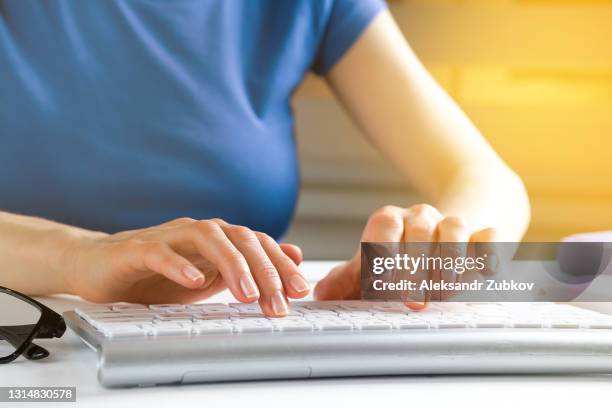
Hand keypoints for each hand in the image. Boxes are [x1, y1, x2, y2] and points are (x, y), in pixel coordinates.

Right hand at [62, 218, 309, 316]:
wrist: (100, 267)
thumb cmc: (156, 274)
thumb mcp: (211, 275)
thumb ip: (249, 265)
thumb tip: (293, 254)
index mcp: (217, 238)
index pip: (258, 244)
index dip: (281, 265)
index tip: (300, 291)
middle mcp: (197, 232)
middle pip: (240, 239)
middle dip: (264, 271)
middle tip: (279, 302)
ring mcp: (168, 237)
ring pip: (207, 238)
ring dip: (232, 264)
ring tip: (247, 293)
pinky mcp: (138, 249)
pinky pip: (160, 252)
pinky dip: (179, 264)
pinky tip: (194, 281)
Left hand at [314, 204, 496, 307]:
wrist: (449, 231)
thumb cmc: (403, 255)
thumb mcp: (373, 264)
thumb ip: (348, 279)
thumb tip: (321, 294)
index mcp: (390, 220)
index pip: (384, 226)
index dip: (382, 251)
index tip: (380, 283)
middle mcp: (421, 216)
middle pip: (419, 231)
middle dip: (415, 267)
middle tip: (412, 300)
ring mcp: (454, 221)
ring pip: (454, 229)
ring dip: (449, 260)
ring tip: (443, 292)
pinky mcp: (484, 232)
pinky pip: (490, 235)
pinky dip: (490, 251)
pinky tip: (488, 272)